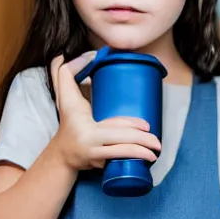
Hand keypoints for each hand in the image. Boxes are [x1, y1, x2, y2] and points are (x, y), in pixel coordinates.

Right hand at [50, 53, 160, 170]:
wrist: (62, 153)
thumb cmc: (68, 120)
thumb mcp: (63, 95)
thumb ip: (64, 73)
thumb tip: (76, 54)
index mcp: (81, 118)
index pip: (108, 119)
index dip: (130, 124)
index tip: (146, 126)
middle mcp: (88, 138)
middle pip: (119, 138)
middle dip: (142, 140)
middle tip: (157, 141)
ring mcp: (92, 154)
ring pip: (120, 153)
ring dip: (141, 153)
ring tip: (155, 153)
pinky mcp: (97, 165)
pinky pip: (117, 162)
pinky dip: (132, 162)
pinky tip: (145, 163)